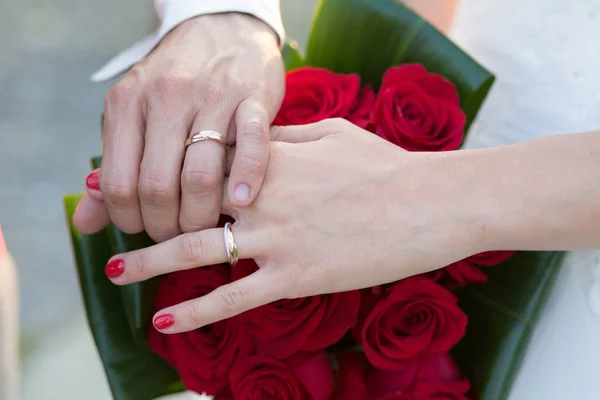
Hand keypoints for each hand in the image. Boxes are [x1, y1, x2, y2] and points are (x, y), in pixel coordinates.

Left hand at [74, 13, 284, 241]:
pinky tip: (243, 200)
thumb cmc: (176, 82)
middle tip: (177, 233)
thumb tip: (85, 224)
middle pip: (157, 186)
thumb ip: (112, 168)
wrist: (223, 28)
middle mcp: (165, 97)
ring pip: (200, 175)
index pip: (117, 184)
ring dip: (203, 215)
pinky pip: (251, 146)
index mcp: (127, 103)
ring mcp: (211, 96)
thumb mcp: (134, 114)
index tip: (146, 228)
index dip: (129, 220)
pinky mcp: (251, 97)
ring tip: (207, 224)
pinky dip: (247, 179)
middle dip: (166, 226)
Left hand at [101, 119, 482, 332]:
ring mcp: (276, 236)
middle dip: (144, 207)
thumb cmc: (386, 165)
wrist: (431, 202)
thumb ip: (288, 139)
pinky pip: (235, 296)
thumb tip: (259, 144)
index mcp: (272, 158)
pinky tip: (165, 320)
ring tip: (117, 271)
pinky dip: (197, 309)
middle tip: (105, 215)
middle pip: (188, 202)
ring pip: (198, 249)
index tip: (139, 174)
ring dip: (152, 261)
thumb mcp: (334, 134)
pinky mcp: (296, 274)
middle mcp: (263, 195)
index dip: (169, 166)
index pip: (207, 160)